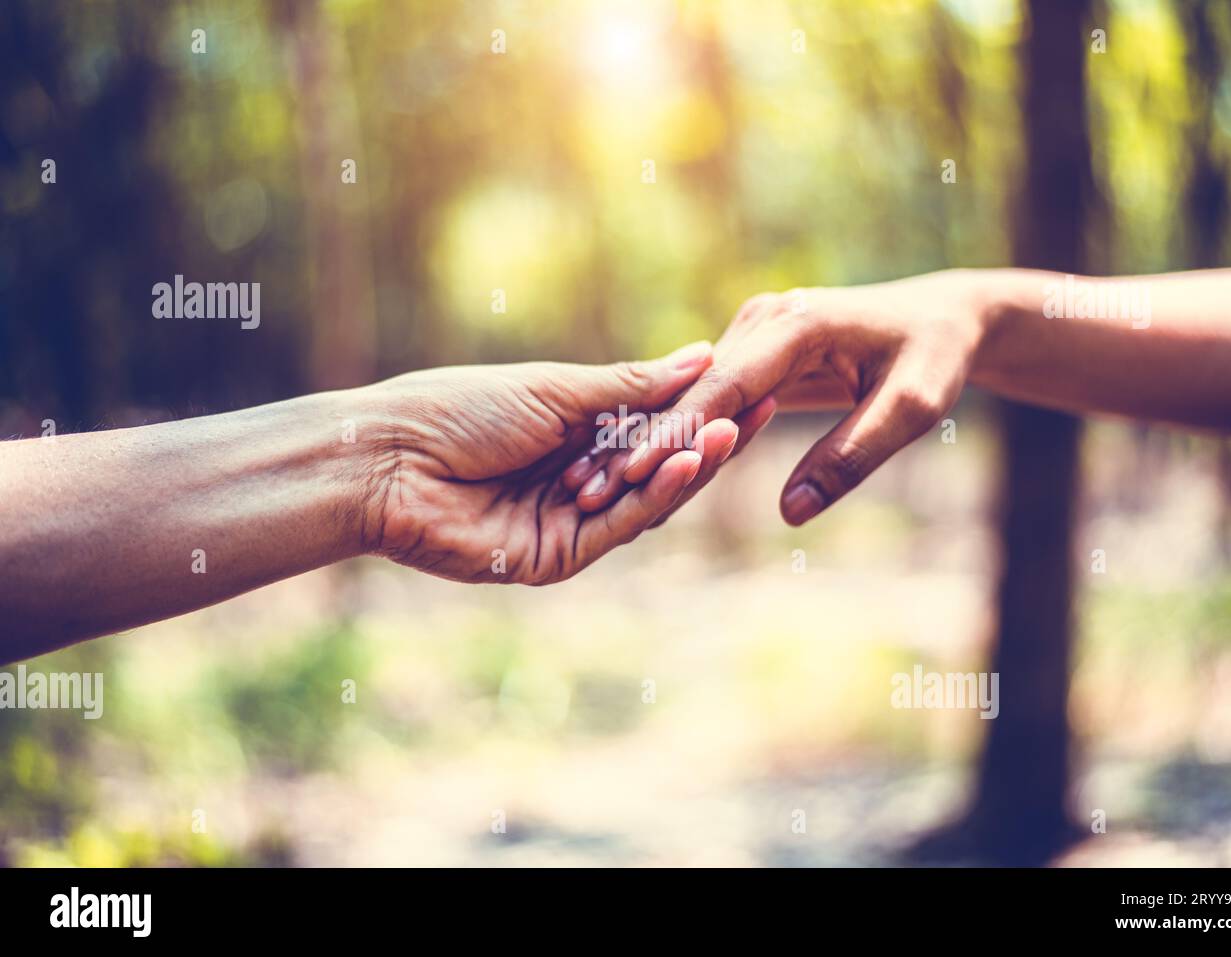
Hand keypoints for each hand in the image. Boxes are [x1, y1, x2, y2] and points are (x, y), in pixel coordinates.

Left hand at [354, 343, 740, 583]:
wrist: (390, 459)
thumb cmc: (459, 409)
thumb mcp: (557, 389)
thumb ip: (631, 387)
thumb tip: (700, 356)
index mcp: (571, 435)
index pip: (651, 427)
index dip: (698, 409)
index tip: (749, 383)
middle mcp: (575, 480)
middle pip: (654, 467)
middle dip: (705, 441)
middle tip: (760, 409)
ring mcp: (567, 523)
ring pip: (642, 500)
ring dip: (687, 469)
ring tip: (731, 432)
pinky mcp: (555, 559)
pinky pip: (616, 528)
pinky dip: (651, 499)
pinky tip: (683, 465)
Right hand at [584, 271, 991, 525]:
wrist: (947, 318)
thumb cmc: (936, 359)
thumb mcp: (912, 409)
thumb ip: (852, 457)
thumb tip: (791, 513)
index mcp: (797, 324)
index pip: (723, 386)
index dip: (675, 432)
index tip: (631, 474)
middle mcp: (766, 319)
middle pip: (692, 391)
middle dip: (642, 442)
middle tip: (589, 491)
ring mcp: (757, 331)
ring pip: (693, 395)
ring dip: (648, 440)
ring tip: (596, 487)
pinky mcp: (757, 350)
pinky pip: (711, 397)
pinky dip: (676, 433)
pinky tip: (635, 471)